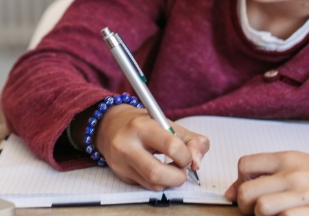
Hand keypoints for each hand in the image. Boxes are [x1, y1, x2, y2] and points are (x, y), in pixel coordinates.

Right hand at [94, 104, 209, 190]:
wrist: (110, 126)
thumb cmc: (143, 123)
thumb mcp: (167, 123)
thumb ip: (190, 140)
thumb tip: (197, 162)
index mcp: (141, 126)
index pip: (171, 146)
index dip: (186, 156)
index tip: (187, 156)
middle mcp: (127, 145)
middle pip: (157, 173)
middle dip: (178, 177)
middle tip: (182, 170)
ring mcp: (121, 162)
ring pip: (153, 184)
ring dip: (170, 181)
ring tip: (170, 169)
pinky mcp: (121, 174)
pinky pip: (147, 186)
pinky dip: (159, 182)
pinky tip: (158, 170)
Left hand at [225, 151, 308, 215]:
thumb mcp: (306, 162)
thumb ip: (274, 171)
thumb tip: (238, 189)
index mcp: (289, 158)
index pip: (245, 166)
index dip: (239, 183)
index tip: (244, 195)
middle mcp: (294, 175)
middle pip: (248, 193)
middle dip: (245, 207)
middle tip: (255, 213)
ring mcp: (305, 195)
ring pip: (262, 209)